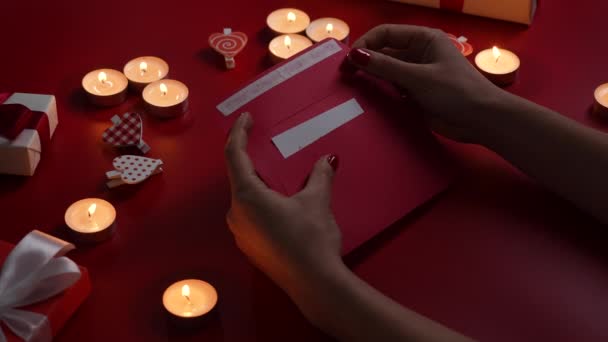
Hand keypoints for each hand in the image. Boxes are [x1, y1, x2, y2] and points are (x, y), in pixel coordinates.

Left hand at [225, 112, 341, 290]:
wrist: (314, 284)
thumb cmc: (311, 237)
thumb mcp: (317, 201)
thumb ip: (319, 176)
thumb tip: (327, 160)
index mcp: (246, 196)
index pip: (234, 155)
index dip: (238, 133)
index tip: (246, 118)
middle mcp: (236, 213)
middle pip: (239, 178)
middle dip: (252, 160)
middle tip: (265, 145)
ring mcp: (241, 233)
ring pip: (245, 198)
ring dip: (259, 184)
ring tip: (279, 177)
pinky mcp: (250, 247)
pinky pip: (250, 216)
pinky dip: (262, 203)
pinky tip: (281, 206)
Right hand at [349, 24, 504, 142]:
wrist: (481, 120)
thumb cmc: (455, 91)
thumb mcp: (418, 77)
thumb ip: (385, 67)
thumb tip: (354, 55)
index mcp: (423, 39)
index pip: (385, 34)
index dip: (364, 44)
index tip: (347, 61)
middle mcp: (418, 53)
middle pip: (384, 52)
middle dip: (365, 62)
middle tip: (343, 77)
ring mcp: (417, 74)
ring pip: (386, 72)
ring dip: (372, 78)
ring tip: (352, 89)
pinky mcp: (416, 93)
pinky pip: (392, 88)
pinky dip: (381, 93)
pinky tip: (369, 100)